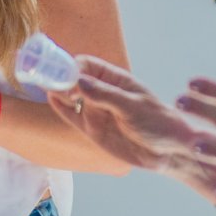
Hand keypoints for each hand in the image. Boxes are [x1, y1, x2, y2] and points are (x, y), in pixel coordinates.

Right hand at [47, 56, 197, 171]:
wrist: (167, 150)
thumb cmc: (156, 121)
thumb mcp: (132, 106)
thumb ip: (106, 95)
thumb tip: (80, 81)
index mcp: (115, 80)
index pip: (87, 65)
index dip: (72, 65)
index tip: (62, 72)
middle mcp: (102, 92)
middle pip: (74, 78)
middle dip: (60, 76)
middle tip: (48, 79)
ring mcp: (95, 110)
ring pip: (70, 96)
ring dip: (58, 91)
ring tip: (50, 89)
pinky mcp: (92, 129)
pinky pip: (72, 116)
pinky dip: (61, 108)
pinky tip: (51, 99)